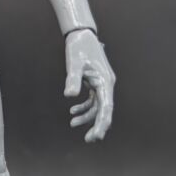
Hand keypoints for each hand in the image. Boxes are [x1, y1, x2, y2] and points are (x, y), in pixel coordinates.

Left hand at [64, 28, 114, 142]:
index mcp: (105, 82)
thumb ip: (72, 79)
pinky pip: (93, 99)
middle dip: (97, 125)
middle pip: (104, 110)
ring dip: (87, 116)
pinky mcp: (95, 82)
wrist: (80, 35)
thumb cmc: (78, 48)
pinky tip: (72, 111)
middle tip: (89, 139)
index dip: (102, 123)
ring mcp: (102, 84)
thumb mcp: (73, 63)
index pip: (106, 107)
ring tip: (72, 122)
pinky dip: (84, 106)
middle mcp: (106, 85)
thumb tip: (69, 95)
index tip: (97, 136)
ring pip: (98, 106)